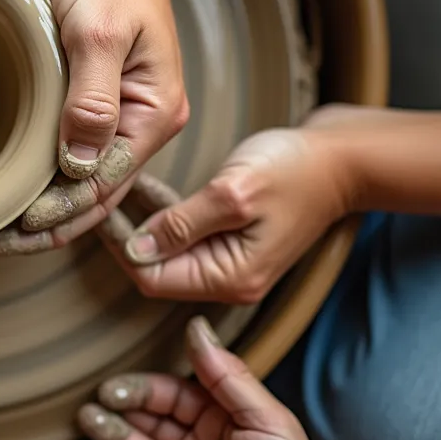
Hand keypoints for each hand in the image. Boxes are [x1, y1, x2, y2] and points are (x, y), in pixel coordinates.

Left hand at [0, 0, 188, 255]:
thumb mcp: (97, 34)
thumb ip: (90, 99)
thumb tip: (77, 166)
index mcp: (155, 114)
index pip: (104, 185)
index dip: (61, 213)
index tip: (17, 230)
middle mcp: (148, 123)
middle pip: (100, 194)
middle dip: (54, 225)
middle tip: (1, 245)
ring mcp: (131, 115)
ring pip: (91, 179)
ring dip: (54, 207)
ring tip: (7, 230)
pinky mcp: (110, 102)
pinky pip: (85, 152)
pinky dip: (57, 177)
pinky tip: (28, 188)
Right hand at [75, 316, 317, 439]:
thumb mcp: (268, 423)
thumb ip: (229, 375)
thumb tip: (198, 328)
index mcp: (224, 421)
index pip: (172, 393)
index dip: (142, 387)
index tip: (115, 388)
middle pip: (146, 417)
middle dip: (116, 407)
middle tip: (97, 407)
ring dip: (104, 433)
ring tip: (88, 425)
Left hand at [106, 108, 358, 302]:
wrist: (343, 159)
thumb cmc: (295, 169)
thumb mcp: (233, 193)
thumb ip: (182, 224)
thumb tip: (136, 248)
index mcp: (230, 278)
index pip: (153, 278)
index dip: (120, 246)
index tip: (97, 210)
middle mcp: (228, 280)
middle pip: (156, 268)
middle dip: (124, 235)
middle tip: (97, 197)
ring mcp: (231, 262)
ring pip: (166, 250)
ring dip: (140, 221)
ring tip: (115, 187)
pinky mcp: (232, 241)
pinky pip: (184, 235)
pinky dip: (163, 214)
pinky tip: (144, 186)